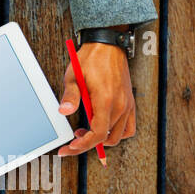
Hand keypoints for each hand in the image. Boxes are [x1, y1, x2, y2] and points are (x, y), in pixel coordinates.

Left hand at [58, 41, 135, 157]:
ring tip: (88, 132)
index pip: (98, 134)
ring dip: (103, 139)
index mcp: (106, 100)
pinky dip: (118, 133)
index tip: (71, 147)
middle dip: (89, 143)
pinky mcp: (130, 104)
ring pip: (118, 136)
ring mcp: (127, 106)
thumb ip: (70, 96)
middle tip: (74, 139)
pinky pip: (128, 128)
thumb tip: (64, 111)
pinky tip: (105, 128)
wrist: (108, 45)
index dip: (83, 145)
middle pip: (106, 138)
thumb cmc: (91, 59)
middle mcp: (120, 106)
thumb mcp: (74, 76)